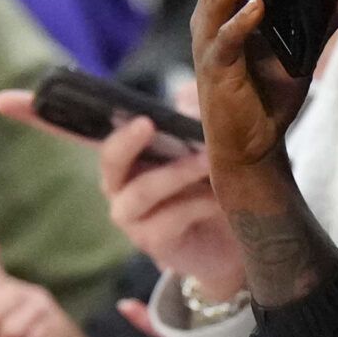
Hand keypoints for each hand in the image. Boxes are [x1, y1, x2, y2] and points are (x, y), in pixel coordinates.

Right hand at [88, 119, 247, 294]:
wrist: (225, 243)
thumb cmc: (207, 188)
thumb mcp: (203, 149)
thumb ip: (192, 118)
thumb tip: (186, 93)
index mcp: (128, 159)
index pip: (112, 136)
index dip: (118, 125)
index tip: (138, 113)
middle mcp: (120, 186)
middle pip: (112, 161)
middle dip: (128, 141)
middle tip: (148, 123)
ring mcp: (132, 218)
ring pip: (144, 190)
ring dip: (178, 171)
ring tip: (209, 160)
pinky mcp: (152, 241)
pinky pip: (171, 218)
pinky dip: (198, 202)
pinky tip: (221, 196)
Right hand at [189, 0, 337, 172]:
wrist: (254, 146)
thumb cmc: (270, 92)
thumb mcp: (307, 45)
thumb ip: (329, 11)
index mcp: (232, 2)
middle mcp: (213, 14)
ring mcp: (210, 40)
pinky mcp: (215, 69)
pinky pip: (224, 39)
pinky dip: (241, 21)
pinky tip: (259, 9)